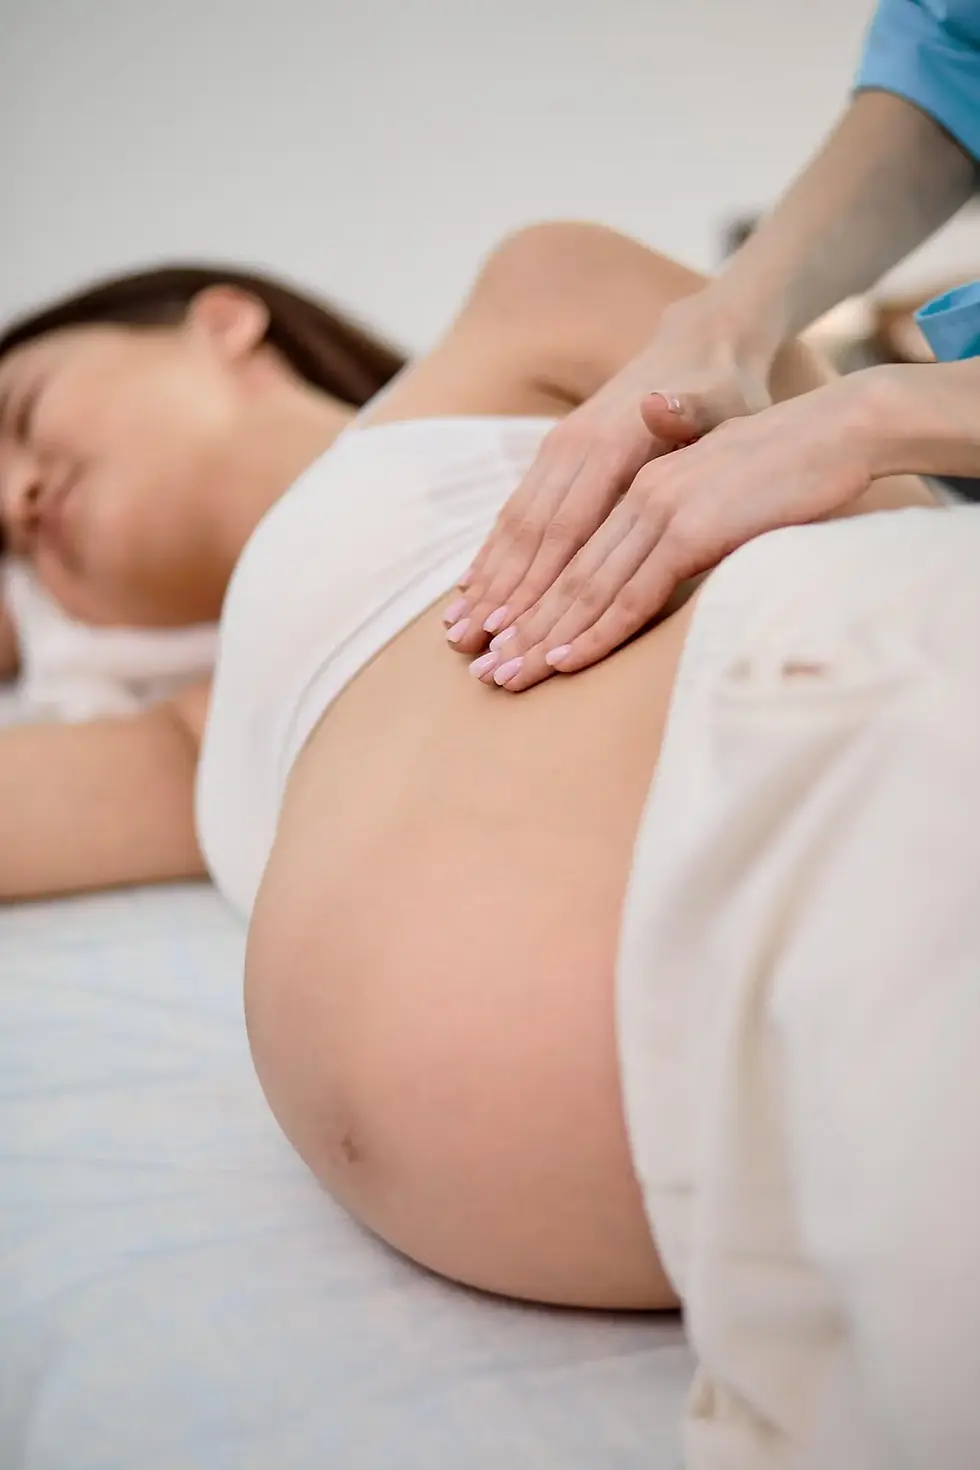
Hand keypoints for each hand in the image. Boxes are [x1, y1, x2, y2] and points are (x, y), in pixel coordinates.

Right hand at [442, 300, 772, 656]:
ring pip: (513, 527)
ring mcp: (557, 452)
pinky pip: (514, 513)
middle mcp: (571, 448)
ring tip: (459, 635)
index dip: (536, 586)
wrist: (700, 342)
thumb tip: (659, 401)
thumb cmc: (724, 388)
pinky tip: (471, 591)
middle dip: (498, 601)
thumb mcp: (722, 399)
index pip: (565, 529)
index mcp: (609, 444)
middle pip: (528, 537)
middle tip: (473, 655)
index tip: (511, 633)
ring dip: (485, 585)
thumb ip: (691, 410)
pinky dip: (491, 556)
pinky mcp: (553, 459)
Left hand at [466, 379, 874, 690]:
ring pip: (583, 586)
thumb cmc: (777, 461)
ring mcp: (657, 509)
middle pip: (557, 571)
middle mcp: (632, 494)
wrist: (836, 425)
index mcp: (628, 478)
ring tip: (502, 676)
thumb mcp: (706, 486)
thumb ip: (663, 521)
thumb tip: (638, 554)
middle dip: (515, 626)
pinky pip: (633, 593)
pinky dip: (595, 630)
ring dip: (539, 636)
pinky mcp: (690, 529)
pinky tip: (563, 659)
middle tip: (479, 672)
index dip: (517, 591)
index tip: (487, 634)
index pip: (556, 543)